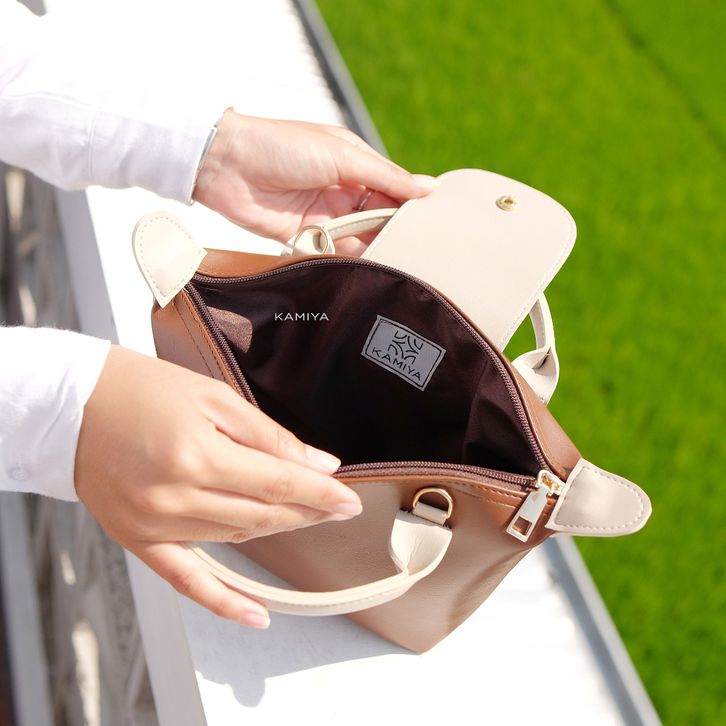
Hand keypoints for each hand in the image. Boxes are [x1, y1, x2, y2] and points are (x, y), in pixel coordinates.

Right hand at [75, 346, 361, 628]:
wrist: (75, 404)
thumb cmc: (145, 389)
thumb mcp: (216, 398)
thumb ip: (269, 437)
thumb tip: (319, 464)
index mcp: (199, 455)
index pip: (279, 484)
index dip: (320, 494)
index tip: (349, 500)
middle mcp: (177, 497)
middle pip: (262, 515)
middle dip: (307, 511)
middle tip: (335, 506)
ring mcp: (155, 525)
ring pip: (236, 538)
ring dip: (275, 529)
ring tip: (302, 516)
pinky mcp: (138, 540)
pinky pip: (187, 580)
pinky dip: (223, 600)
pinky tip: (256, 615)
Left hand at [192, 110, 437, 254]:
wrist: (226, 165)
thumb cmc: (282, 147)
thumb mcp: (342, 155)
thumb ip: (385, 176)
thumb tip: (428, 188)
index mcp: (353, 164)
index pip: (392, 189)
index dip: (411, 206)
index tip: (435, 225)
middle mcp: (342, 191)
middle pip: (379, 216)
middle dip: (396, 231)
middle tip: (422, 250)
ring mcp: (324, 216)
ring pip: (360, 238)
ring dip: (377, 248)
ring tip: (402, 263)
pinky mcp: (304, 238)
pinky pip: (335, 253)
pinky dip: (351, 260)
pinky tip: (371, 268)